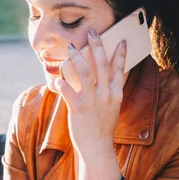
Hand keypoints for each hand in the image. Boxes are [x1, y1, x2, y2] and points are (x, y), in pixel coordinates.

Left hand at [54, 30, 126, 160]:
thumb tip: (106, 78)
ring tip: (71, 47)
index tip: (122, 40)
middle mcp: (106, 95)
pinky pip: (67, 90)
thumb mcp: (112, 109)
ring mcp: (92, 102)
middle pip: (102, 64)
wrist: (97, 148)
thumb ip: (110, 93)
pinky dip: (60, 83)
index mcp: (116, 94)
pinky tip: (56, 79)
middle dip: (97, 45)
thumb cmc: (102, 128)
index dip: (121, 54)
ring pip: (84, 72)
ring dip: (77, 57)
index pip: (120, 69)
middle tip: (92, 31)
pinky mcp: (78, 109)